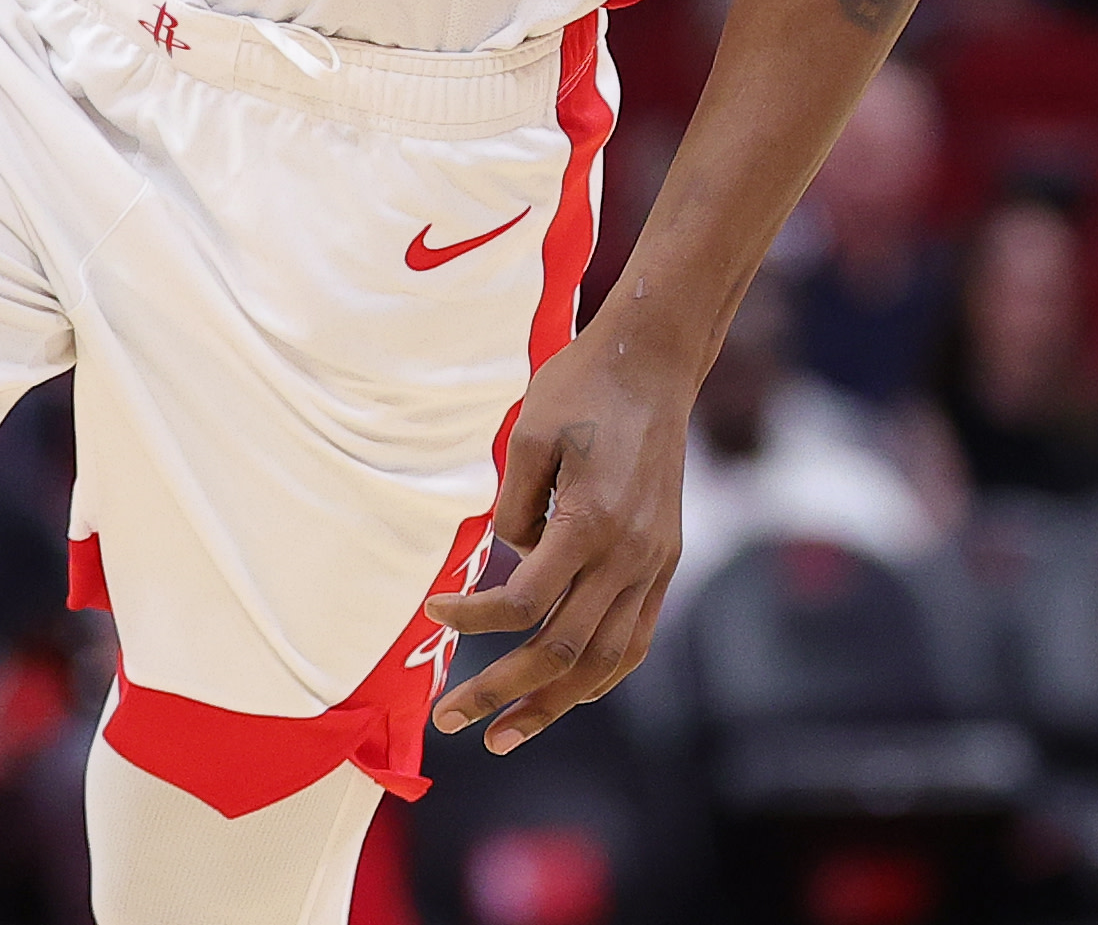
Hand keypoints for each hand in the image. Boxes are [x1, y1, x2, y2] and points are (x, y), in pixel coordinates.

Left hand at [423, 329, 687, 751]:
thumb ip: (513, 508)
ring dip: (552, 704)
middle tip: (449, 719)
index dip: (473, 619)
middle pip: (563, 649)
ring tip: (504, 734)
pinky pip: (635, 639)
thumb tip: (510, 561)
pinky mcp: (664, 561)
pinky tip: (566, 696)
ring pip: (605, 661)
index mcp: (591, 521)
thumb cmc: (583, 387)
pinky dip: (600, 676)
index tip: (433, 611)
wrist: (654, 362)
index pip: (525, 602)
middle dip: (502, 692)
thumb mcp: (529, 432)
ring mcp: (653, 563)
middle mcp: (629, 554)